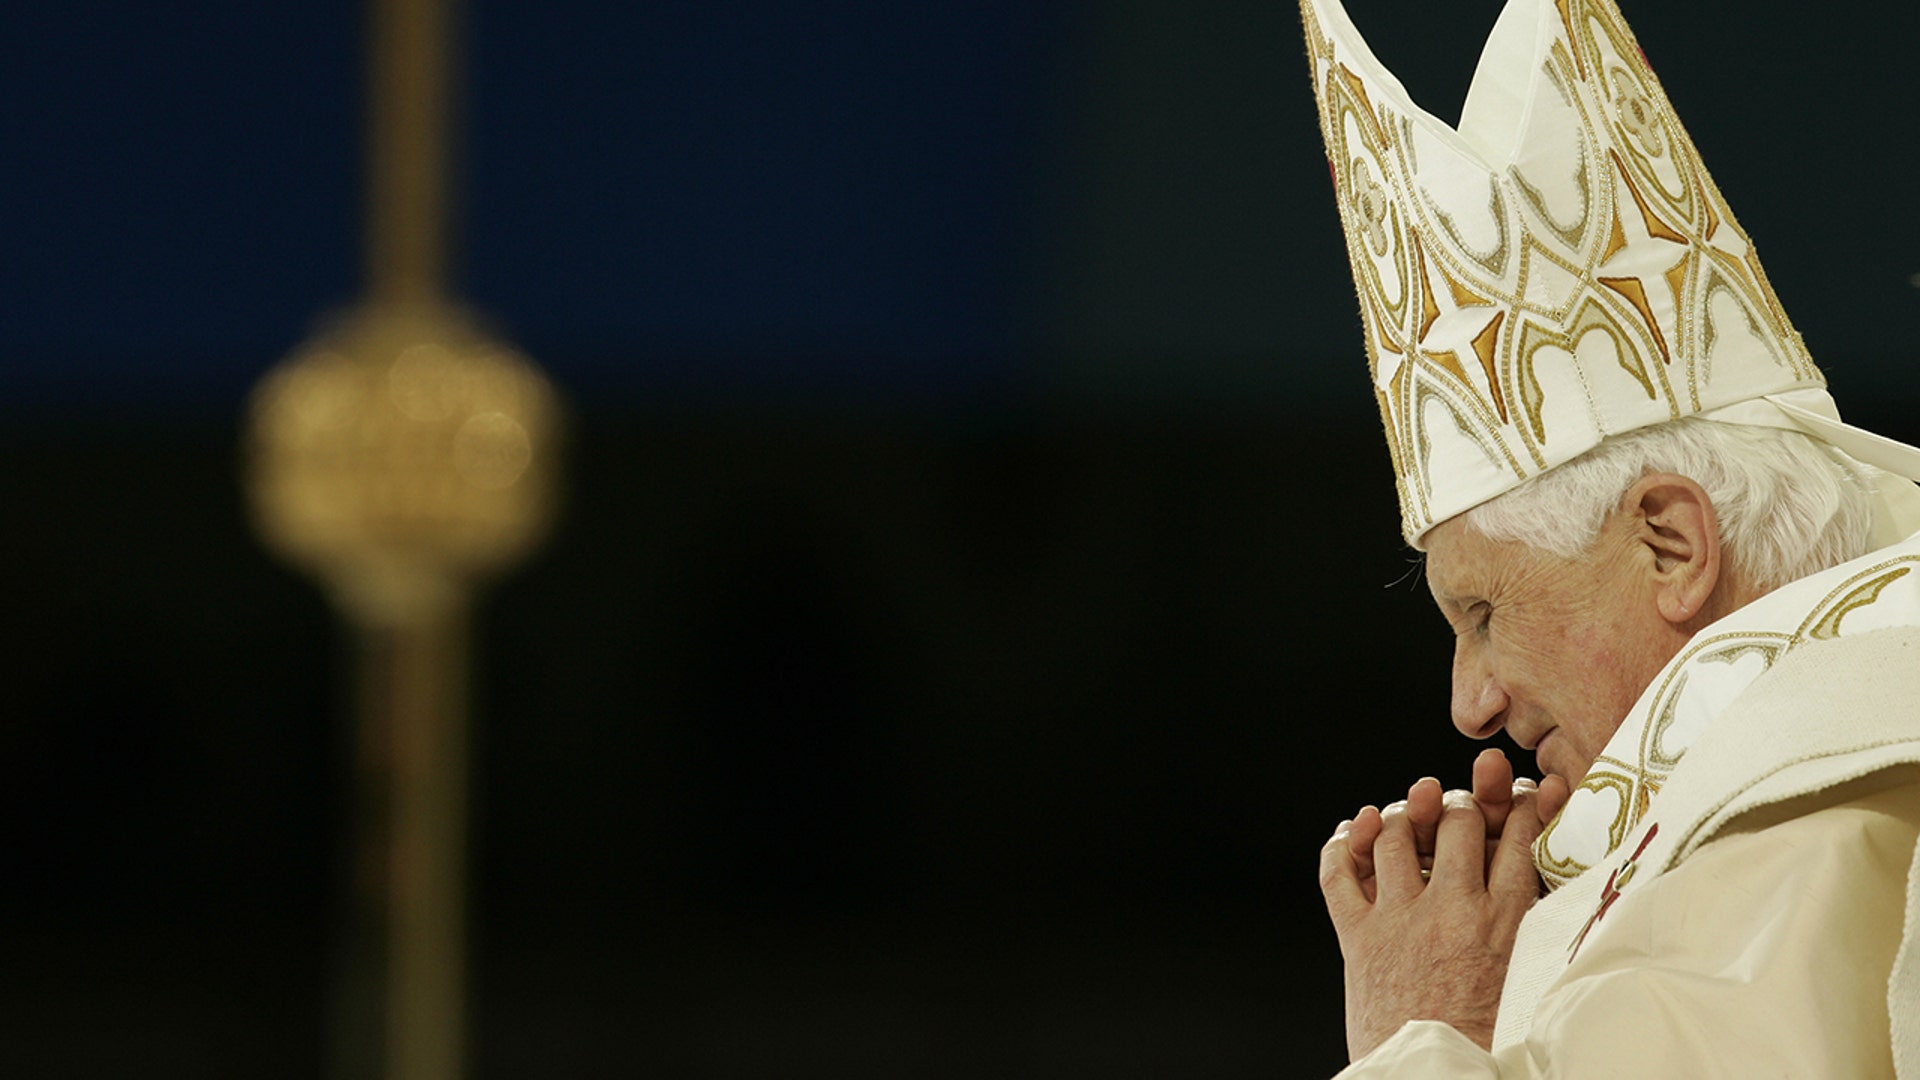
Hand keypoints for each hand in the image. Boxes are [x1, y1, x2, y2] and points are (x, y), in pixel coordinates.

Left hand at [1319, 759, 1558, 1058]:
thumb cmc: (1484, 1045)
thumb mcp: (1529, 980)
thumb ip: (1533, 930)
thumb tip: (1542, 884)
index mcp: (1504, 924)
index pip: (1518, 839)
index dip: (1518, 808)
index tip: (1515, 797)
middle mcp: (1451, 910)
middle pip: (1458, 822)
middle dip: (1462, 803)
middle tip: (1461, 805)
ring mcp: (1399, 919)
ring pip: (1399, 835)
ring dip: (1406, 814)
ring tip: (1413, 812)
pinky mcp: (1359, 936)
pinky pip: (1339, 873)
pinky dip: (1345, 844)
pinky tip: (1357, 830)